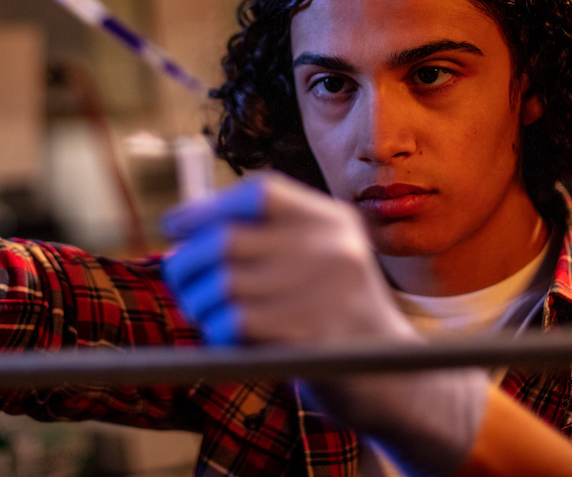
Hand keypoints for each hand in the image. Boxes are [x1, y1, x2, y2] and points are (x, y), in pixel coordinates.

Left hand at [162, 172, 490, 475]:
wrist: (395, 379)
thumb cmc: (336, 314)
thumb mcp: (320, 256)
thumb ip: (264, 234)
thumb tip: (182, 222)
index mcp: (332, 220)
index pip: (258, 192)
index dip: (207, 207)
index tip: (176, 226)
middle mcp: (331, 247)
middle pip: (226, 240)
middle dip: (188, 264)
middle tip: (183, 282)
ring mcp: (321, 292)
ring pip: (221, 285)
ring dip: (199, 304)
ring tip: (212, 315)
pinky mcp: (305, 337)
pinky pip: (231, 324)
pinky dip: (216, 333)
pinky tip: (231, 340)